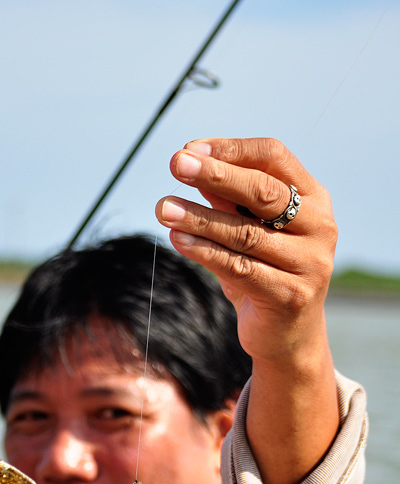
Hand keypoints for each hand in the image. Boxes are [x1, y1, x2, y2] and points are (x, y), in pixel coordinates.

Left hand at [155, 137, 339, 483]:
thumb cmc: (264, 269)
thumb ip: (226, 198)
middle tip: (175, 163)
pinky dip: (205, 253)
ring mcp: (309, 263)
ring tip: (163, 207)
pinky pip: (239, 269)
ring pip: (246, 234)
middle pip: (264, 192)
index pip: (274, 157)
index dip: (231, 149)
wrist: (287, 334)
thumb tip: (190, 159)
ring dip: (199, 217)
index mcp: (314, 198)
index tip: (189, 149)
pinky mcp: (290, 296)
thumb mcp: (248, 227)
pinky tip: (178, 240)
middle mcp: (319, 226)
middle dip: (216, 175)